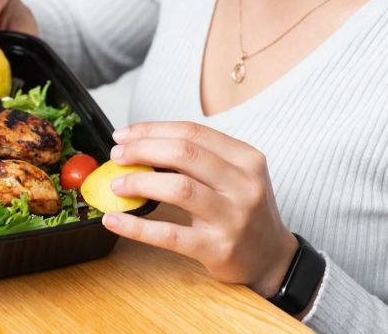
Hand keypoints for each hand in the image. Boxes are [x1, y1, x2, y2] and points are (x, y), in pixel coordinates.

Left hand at [103, 121, 298, 298]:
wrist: (272, 258)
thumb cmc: (244, 210)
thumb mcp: (234, 176)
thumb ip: (197, 160)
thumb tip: (140, 146)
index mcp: (246, 158)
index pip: (192, 132)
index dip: (151, 130)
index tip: (124, 135)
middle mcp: (244, 184)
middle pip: (184, 153)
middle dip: (142, 149)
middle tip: (117, 156)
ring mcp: (233, 217)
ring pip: (179, 188)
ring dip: (139, 182)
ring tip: (116, 185)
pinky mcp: (218, 248)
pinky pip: (170, 234)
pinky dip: (137, 227)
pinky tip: (115, 221)